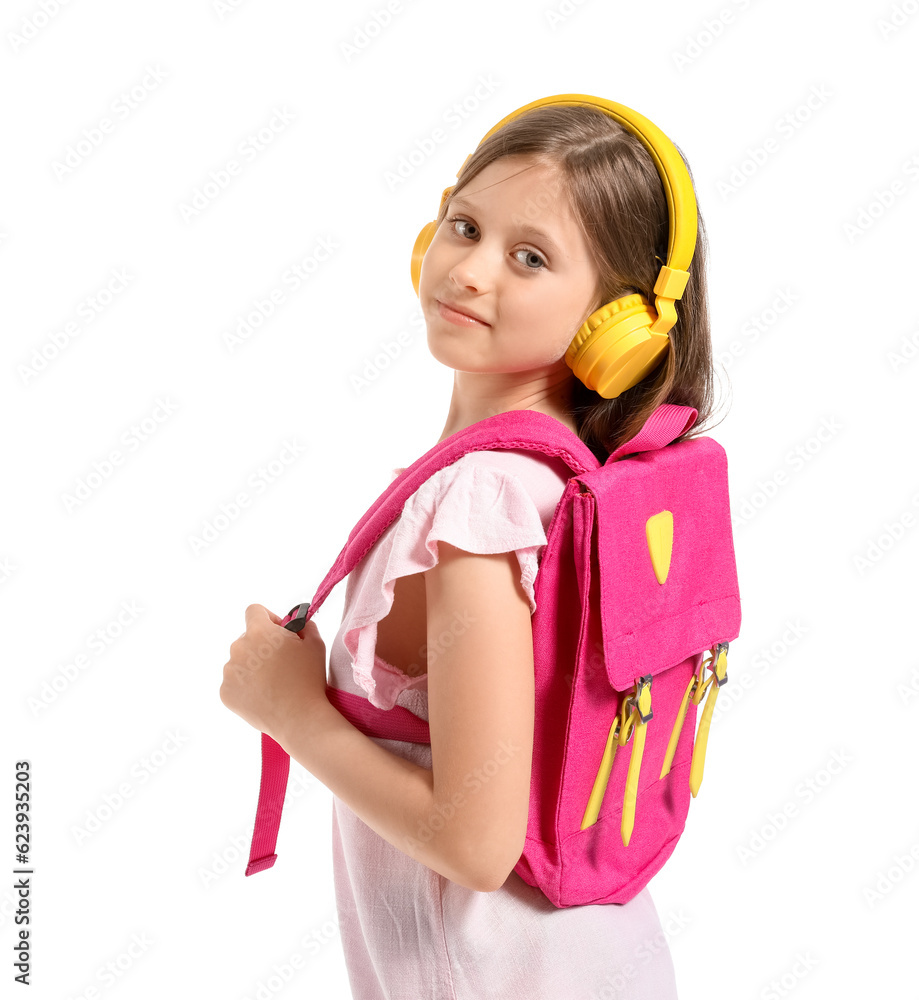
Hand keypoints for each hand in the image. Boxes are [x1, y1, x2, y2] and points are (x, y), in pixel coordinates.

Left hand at [220, 603, 328, 745]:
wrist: (298, 717)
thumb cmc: (309, 679)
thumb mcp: (315, 644)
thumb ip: (305, 625)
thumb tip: (296, 622)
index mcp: (259, 632)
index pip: (254, 611)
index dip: (268, 619)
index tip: (278, 632)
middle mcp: (238, 648)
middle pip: (247, 638)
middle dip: (261, 645)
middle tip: (280, 663)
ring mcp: (229, 672)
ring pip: (239, 661)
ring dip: (252, 666)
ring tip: (273, 683)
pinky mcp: (225, 692)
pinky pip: (234, 682)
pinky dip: (246, 686)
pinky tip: (263, 695)